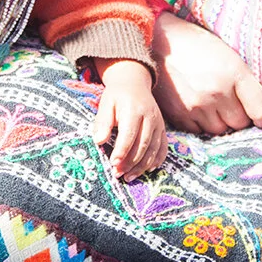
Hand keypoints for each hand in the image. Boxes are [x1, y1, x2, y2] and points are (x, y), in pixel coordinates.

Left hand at [92, 59, 167, 180]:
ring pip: (154, 149)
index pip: (129, 134)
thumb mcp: (106, 104)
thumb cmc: (117, 96)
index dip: (122, 151)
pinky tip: (147, 170)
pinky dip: (157, 161)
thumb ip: (102, 122)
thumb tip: (98, 141)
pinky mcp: (163, 129)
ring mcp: (159, 124)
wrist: (134, 83)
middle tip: (118, 174)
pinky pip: (163, 148)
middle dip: (130, 162)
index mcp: (134, 109)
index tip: (113, 164)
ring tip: (128, 177)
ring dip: (142, 166)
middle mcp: (150, 117)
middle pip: (143, 144)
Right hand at [150, 12, 261, 134]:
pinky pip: (200, 132)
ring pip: (221, 130)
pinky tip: (198, 107)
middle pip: (241, 124)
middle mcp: (217, 91)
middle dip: (240, 116)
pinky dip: (202, 124)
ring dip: (221, 121)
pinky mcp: (179, 115)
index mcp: (235, 72)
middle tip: (231, 102)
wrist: (158, 42)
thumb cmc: (198, 45)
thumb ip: (248, 81)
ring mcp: (197, 105)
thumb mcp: (229, 53)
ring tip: (213, 103)